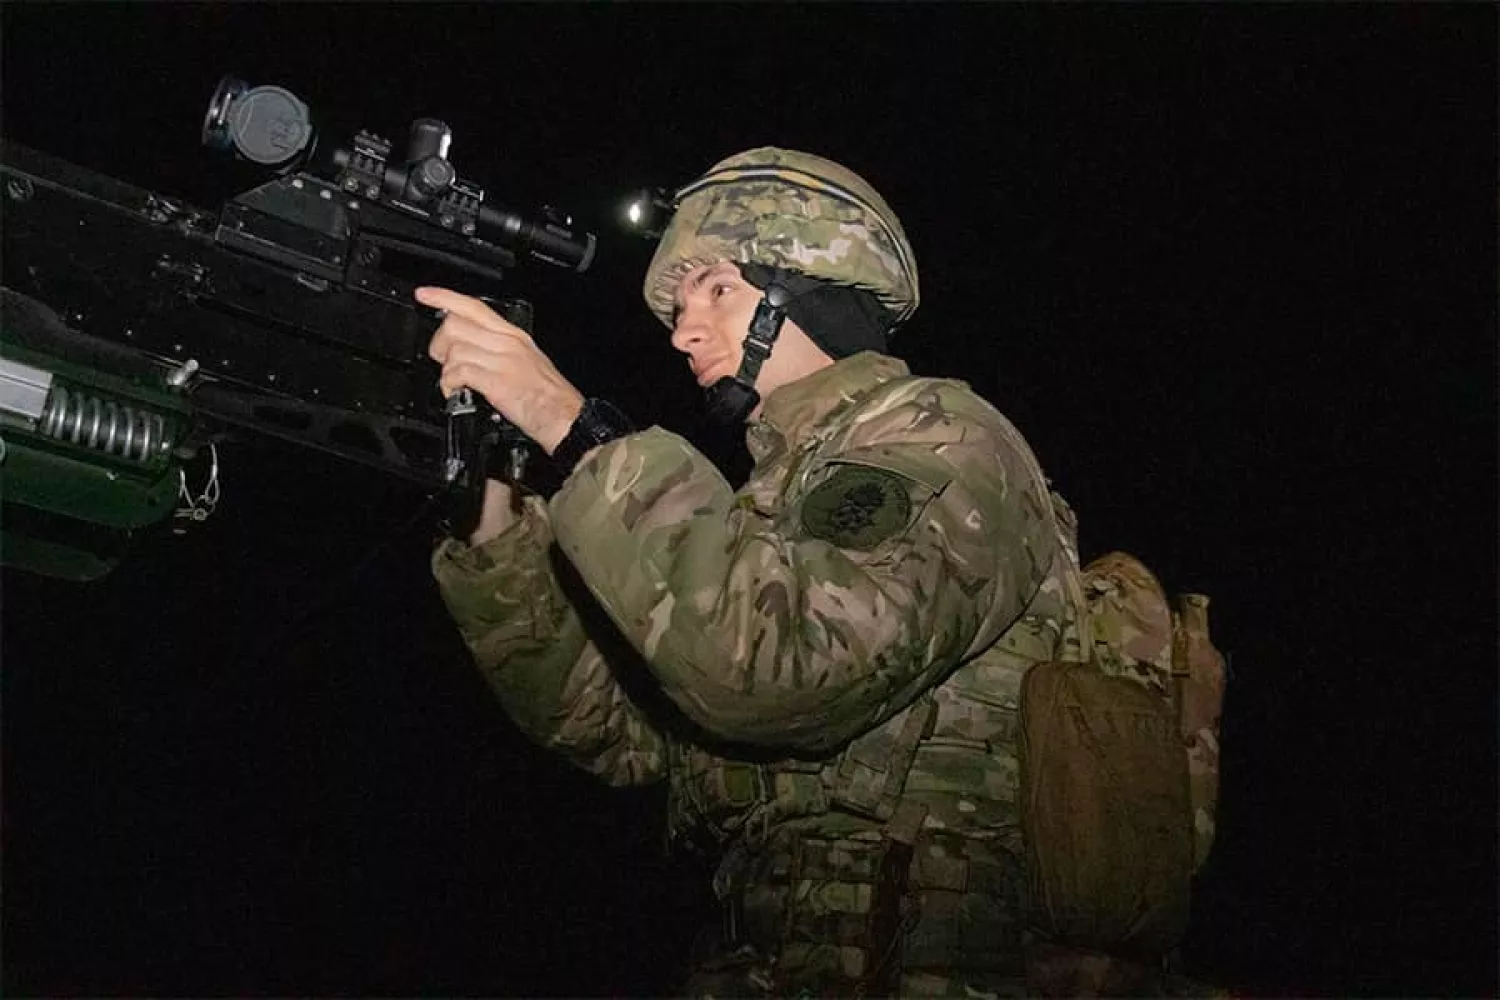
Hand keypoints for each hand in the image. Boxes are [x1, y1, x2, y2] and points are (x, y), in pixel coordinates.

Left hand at [419, 286, 583, 454]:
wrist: (567, 419)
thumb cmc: (550, 398)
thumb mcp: (528, 362)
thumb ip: (500, 351)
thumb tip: (471, 350)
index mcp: (515, 336)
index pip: (474, 306)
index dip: (445, 297)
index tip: (425, 294)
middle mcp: (508, 343)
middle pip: (456, 325)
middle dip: (440, 344)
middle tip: (445, 362)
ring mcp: (502, 361)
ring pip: (455, 349)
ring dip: (446, 370)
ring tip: (455, 384)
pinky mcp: (497, 382)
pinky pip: (459, 373)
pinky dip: (450, 385)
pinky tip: (457, 394)